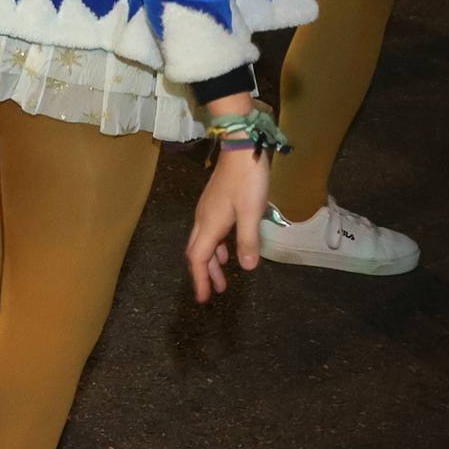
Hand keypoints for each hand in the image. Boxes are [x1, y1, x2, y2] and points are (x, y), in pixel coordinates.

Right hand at [187, 139, 269, 302]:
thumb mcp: (251, 212)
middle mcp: (203, 220)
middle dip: (203, 274)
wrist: (240, 149)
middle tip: (213, 293)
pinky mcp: (215, 206)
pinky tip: (226, 252)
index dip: (200, 280)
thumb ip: (247, 241)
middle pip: (197, 253)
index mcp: (209, 224)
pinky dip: (215, 249)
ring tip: (222, 280)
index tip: (203, 299)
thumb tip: (246, 269)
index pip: (198, 258)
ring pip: (203, 243)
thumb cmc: (247, 181)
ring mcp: (208, 212)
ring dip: (211, 263)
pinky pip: (210, 234)